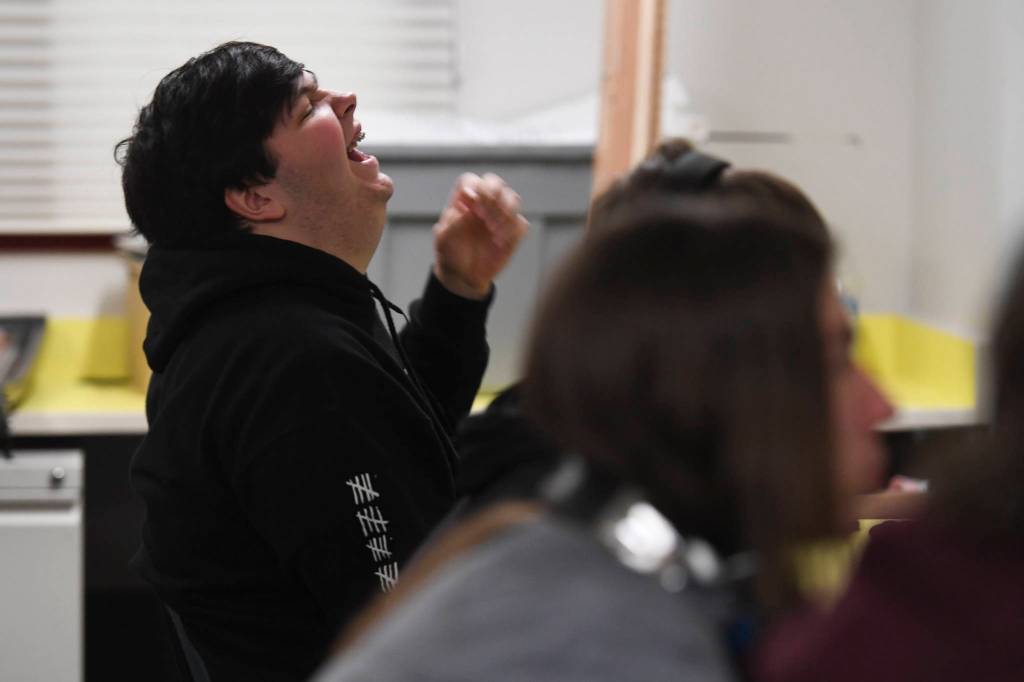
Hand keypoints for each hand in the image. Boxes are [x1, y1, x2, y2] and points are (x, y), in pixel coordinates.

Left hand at [433, 173, 528, 299]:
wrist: (464, 278)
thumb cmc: (450, 255)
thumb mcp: (443, 240)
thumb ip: (452, 223)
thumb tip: (466, 210)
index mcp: (464, 202)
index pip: (471, 181)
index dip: (474, 185)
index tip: (473, 200)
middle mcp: (483, 205)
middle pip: (495, 183)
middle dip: (494, 191)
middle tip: (489, 208)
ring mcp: (500, 217)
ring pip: (513, 198)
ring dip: (506, 210)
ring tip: (494, 229)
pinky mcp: (512, 233)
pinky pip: (521, 224)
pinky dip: (514, 230)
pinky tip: (499, 243)